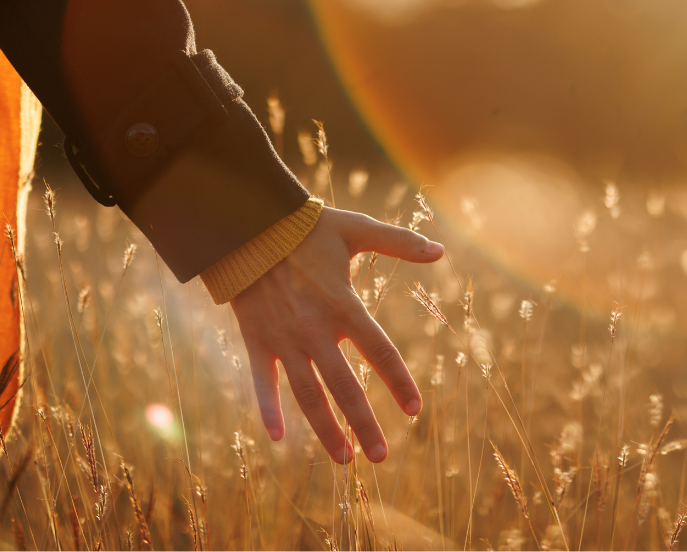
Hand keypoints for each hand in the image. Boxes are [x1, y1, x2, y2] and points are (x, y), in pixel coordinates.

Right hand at [230, 207, 443, 463]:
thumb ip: (399, 242)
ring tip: (344, 459)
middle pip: (345, 387)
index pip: (380, 352)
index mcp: (343, 305)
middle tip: (380, 456)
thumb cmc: (305, 228)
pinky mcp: (256, 340)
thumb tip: (440, 250)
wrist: (246, 226)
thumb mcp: (355, 230)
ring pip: (308, 394)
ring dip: (325, 429)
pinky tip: (279, 438)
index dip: (399, 383)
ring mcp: (284, 339)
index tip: (415, 411)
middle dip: (364, 425)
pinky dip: (268, 409)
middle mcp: (315, 330)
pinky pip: (262, 382)